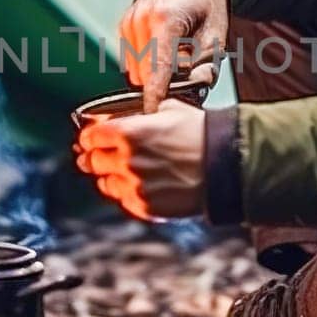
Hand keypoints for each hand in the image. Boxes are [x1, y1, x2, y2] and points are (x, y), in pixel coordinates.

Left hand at [74, 99, 204, 220]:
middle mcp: (125, 160)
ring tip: (125, 173)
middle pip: (94, 161)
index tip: (91, 139)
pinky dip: (129, 193)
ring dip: (112, 177)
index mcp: (127, 132)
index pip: (91, 136)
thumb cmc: (203, 134)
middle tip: (100, 157)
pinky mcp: (145, 207)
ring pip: (106, 184)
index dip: (90, 137)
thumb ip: (145, 114)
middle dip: (97, 157)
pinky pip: (125, 200)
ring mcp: (134, 186)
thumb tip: (134, 117)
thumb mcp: (172, 109)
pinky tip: (143, 186)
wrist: (227, 166)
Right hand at [119, 0, 228, 112]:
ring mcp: (129, 21)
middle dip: (164, 83)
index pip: (158, 66)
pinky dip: (147, 63)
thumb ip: (206, 65)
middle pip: (146, 72)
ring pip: (136, 70)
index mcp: (167, 19)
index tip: (153, 113)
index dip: (155, 93)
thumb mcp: (217, 34)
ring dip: (154, 74)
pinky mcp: (123, 25)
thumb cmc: (207, 3)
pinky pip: (132, 60)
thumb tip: (194, 90)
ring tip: (176, 57)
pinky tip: (163, 49)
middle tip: (187, 73)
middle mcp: (142, 19)